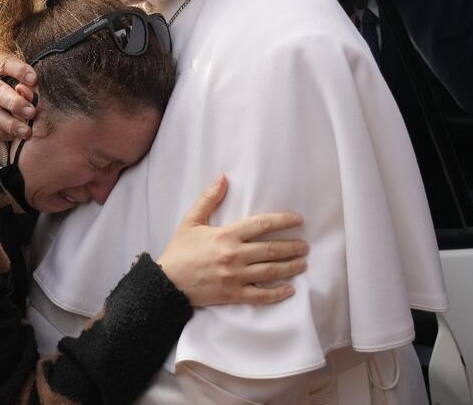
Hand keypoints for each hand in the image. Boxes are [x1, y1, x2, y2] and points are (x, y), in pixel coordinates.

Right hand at [0, 48, 37, 139]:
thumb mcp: (1, 58)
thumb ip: (18, 70)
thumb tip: (36, 85)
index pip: (5, 63)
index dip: (20, 71)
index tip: (34, 80)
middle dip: (15, 103)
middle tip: (31, 112)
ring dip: (9, 123)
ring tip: (26, 131)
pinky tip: (11, 135)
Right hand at [157, 175, 307, 306]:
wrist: (167, 282)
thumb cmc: (179, 251)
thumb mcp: (191, 221)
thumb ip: (208, 199)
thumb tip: (223, 178)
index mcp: (226, 235)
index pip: (262, 225)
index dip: (283, 221)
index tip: (298, 220)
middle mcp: (234, 255)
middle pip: (271, 249)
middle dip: (292, 247)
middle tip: (305, 246)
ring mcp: (235, 277)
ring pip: (270, 271)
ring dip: (290, 267)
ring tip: (303, 263)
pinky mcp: (233, 295)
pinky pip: (260, 295)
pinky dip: (277, 294)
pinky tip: (290, 290)